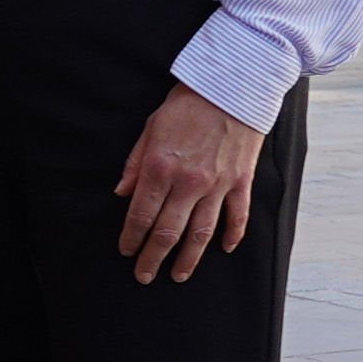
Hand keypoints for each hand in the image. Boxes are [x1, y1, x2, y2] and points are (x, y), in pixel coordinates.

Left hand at [111, 84, 264, 283]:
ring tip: (178, 276)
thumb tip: (121, 193)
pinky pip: (237, 216)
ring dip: (188, 259)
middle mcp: (189, 182)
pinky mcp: (241, 181)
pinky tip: (224, 249)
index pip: (141, 215)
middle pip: (168, 232)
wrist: (233, 85)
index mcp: (161, 168)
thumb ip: (135, 164)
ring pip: (201, 233)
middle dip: (153, 258)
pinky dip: (232, 236)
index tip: (125, 251)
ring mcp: (218, 184)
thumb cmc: (188, 103)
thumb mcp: (151, 128)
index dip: (131, 238)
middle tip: (144, 276)